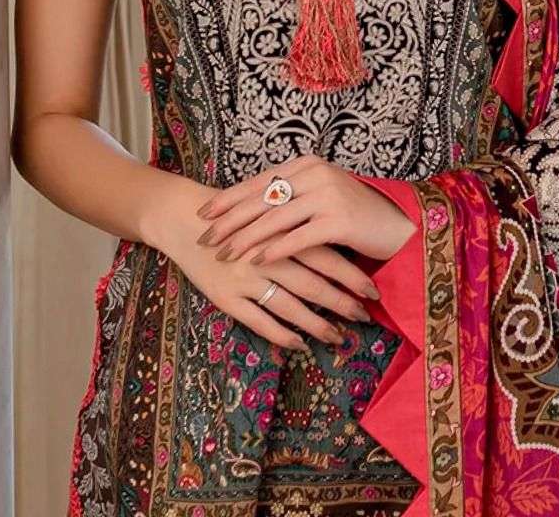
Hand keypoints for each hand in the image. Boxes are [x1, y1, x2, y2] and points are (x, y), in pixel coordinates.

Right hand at [151, 178, 375, 352]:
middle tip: (364, 318)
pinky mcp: (225, 296)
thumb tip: (343, 248)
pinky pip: (258, 320)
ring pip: (289, 307)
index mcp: (282, 233)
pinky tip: (300, 344)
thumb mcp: (270, 214)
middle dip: (342, 304)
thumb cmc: (237, 216)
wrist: (185, 219)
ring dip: (317, 324)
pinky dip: (281, 335)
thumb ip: (300, 227)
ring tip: (339, 337)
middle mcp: (266, 256)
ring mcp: (245, 278)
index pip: (326, 257)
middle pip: (312, 284)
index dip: (351, 276)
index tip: (373, 292)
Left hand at [195, 154, 417, 268]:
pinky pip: (298, 237)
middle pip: (262, 198)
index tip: (203, 213)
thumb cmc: (353, 213)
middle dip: (229, 220)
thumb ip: (289, 195)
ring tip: (224, 253)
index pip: (259, 180)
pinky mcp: (340, 221)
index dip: (229, 198)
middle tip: (204, 237)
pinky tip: (257, 261)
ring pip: (275, 218)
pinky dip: (275, 249)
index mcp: (307, 165)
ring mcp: (329, 196)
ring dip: (246, 238)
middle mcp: (316, 174)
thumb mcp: (319, 195)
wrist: (396, 225)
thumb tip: (246, 208)